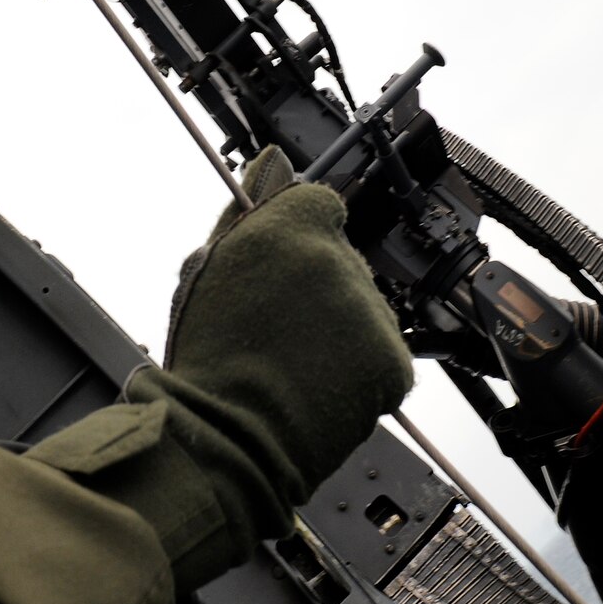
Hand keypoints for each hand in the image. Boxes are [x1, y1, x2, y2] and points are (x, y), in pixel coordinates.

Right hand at [128, 147, 413, 537]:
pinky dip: (363, 367)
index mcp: (288, 227)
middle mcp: (338, 259)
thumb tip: (271, 163)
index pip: (320, 203)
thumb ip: (246, 208)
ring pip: (367, 304)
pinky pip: (386, 350)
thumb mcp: (207, 268)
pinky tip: (323, 382)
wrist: (230, 441)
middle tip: (281, 328)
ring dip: (342, 327)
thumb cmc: (209, 359)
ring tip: (296, 363)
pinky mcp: (394, 360)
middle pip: (343, 258)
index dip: (298, 238)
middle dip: (320, 286)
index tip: (284, 268)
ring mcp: (371, 311)